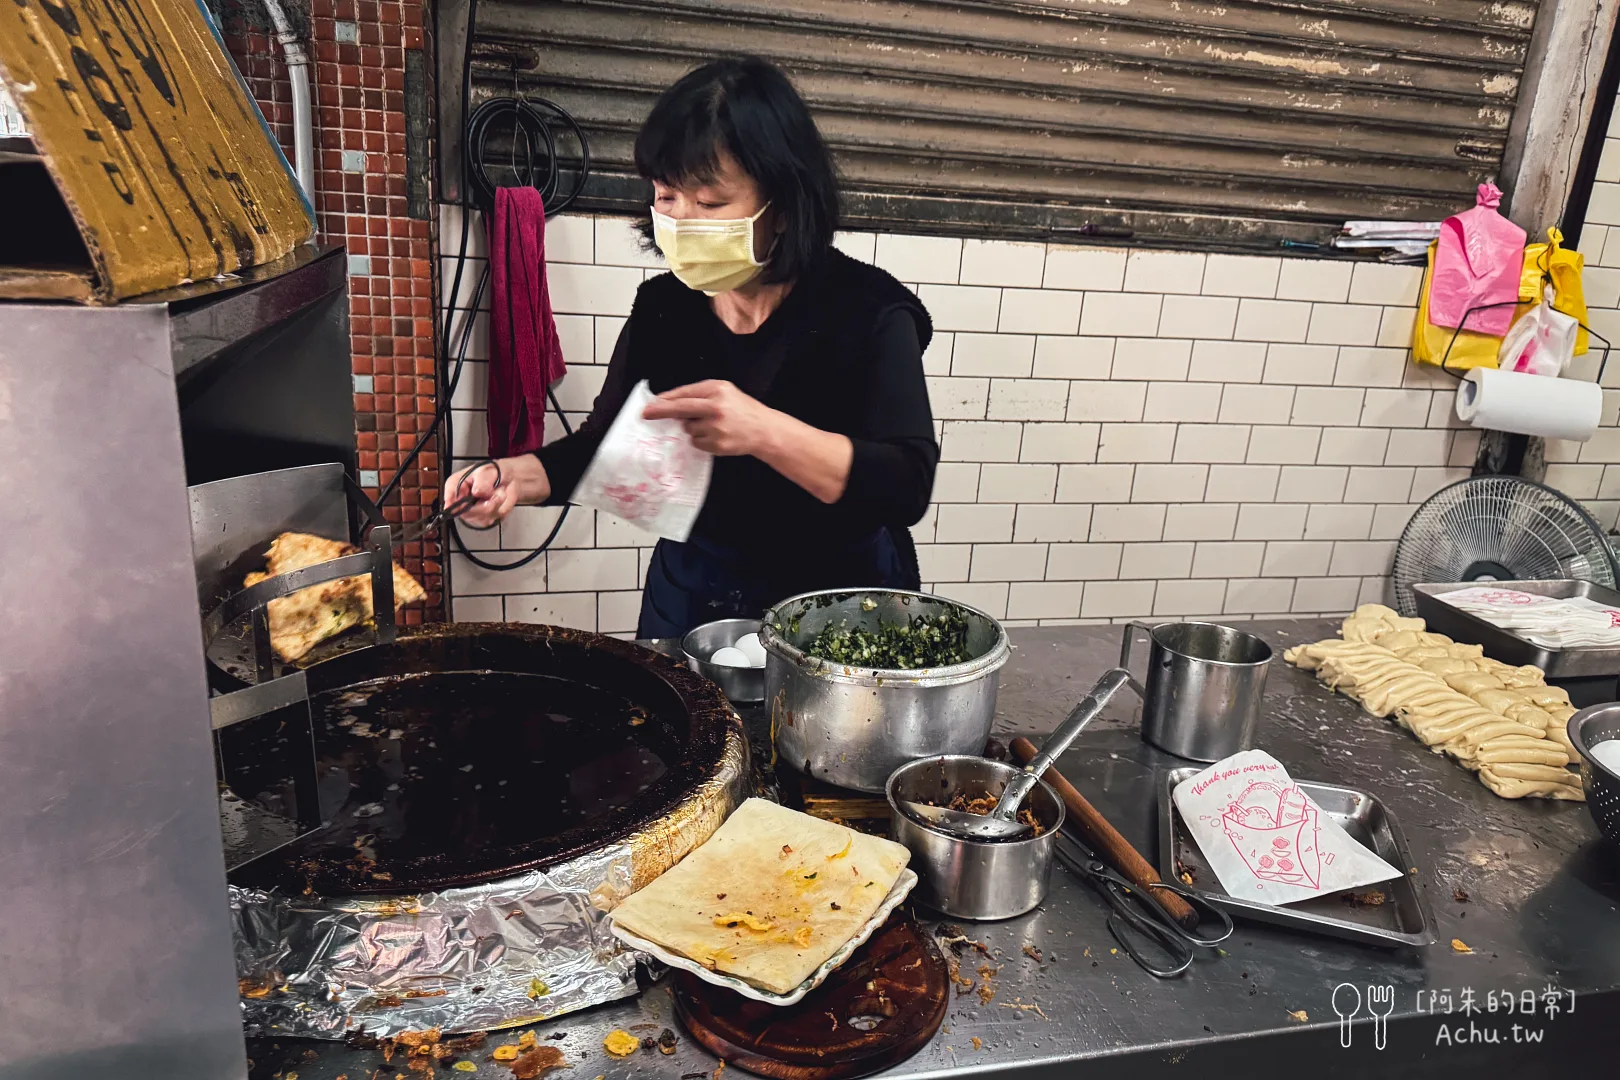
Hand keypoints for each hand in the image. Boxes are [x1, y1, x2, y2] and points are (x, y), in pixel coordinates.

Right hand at [443, 455, 550, 526]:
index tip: (457, 506)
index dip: (451, 502)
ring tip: (499, 494)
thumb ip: (482, 482)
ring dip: (495, 506)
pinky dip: (499, 511)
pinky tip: (500, 501)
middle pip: (465, 512)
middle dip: (484, 506)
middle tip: (496, 494)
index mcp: (457, 483)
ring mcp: (471, 510)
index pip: (449, 495)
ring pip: (480, 517)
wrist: (510, 480)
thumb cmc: (496, 472)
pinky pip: (490, 520)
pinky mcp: (482, 518)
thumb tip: (477, 493)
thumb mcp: (489, 471)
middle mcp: (461, 499)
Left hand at [641, 380, 775, 455]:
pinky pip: (696, 442)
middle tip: (645, 414)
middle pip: (681, 409)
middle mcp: (716, 408)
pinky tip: (715, 435)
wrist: (764, 430)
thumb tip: (671, 404)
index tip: (650, 403)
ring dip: (693, 428)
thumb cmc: (742, 409)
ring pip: (688, 429)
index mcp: (717, 390)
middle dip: (661, 411)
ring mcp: (716, 428)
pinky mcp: (717, 444)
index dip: (666, 399)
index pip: (685, 393)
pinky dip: (701, 440)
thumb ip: (701, 394)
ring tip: (712, 425)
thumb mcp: (725, 391)